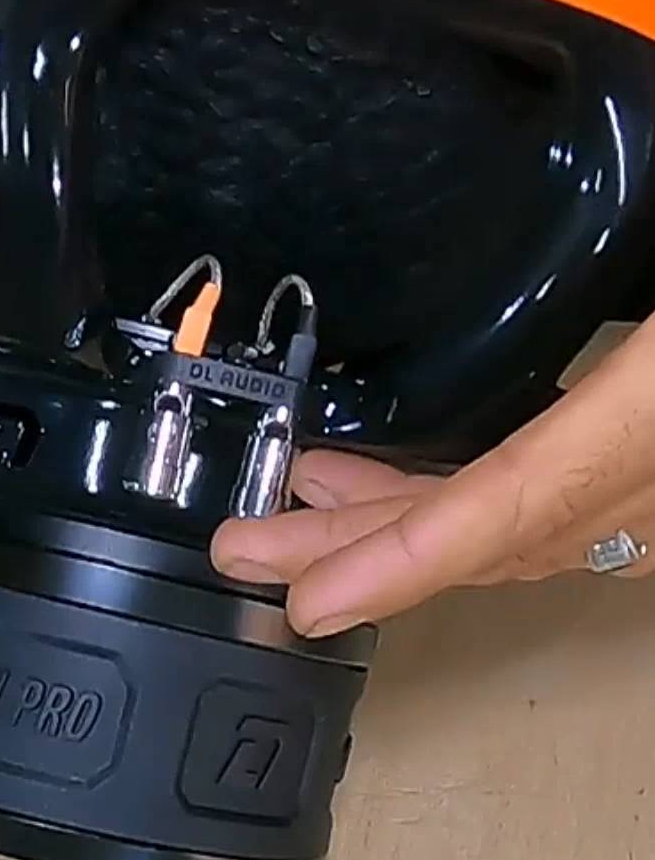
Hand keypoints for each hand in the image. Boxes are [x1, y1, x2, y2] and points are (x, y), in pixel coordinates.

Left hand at [212, 313, 654, 634]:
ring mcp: (647, 500)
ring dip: (396, 522)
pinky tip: (428, 483)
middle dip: (350, 550)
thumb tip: (624, 259)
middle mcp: (640, 490)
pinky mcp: (651, 482)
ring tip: (306, 497)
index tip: (310, 599)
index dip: (394, 561)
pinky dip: (467, 505)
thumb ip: (628, 328)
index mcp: (636, 435)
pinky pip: (541, 514)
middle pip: (471, 541)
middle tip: (245, 549)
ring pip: (502, 534)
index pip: (499, 514)